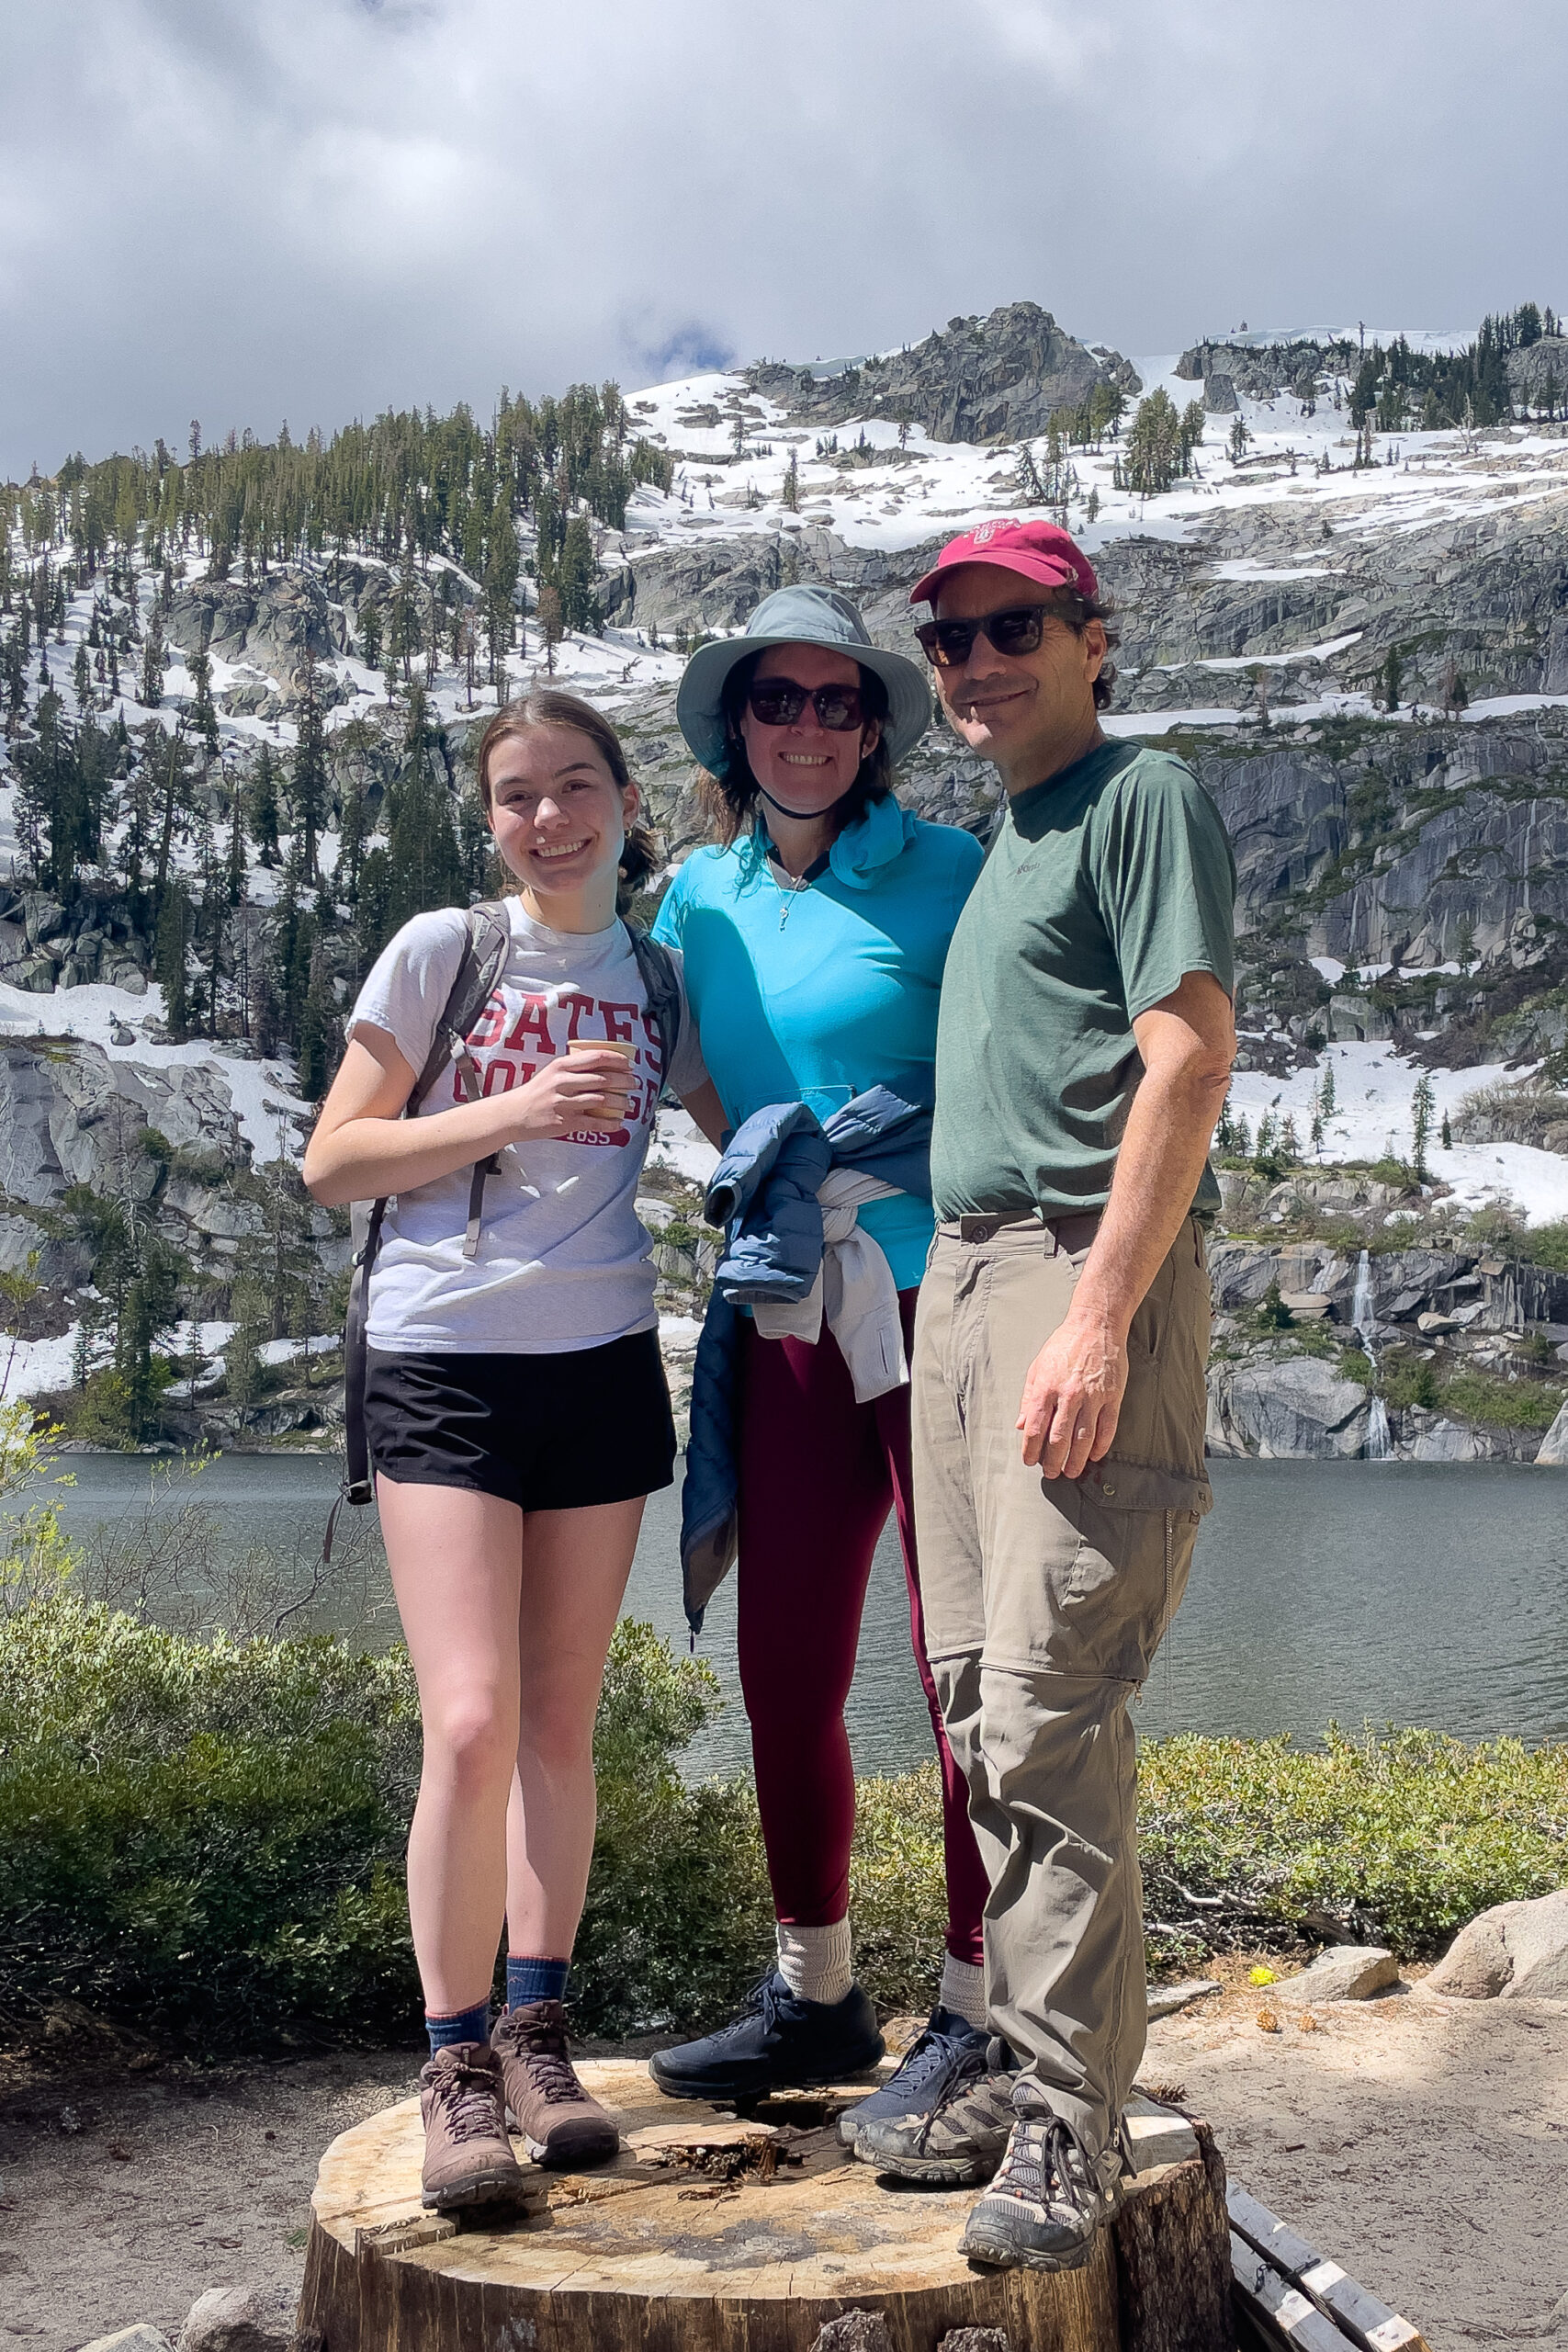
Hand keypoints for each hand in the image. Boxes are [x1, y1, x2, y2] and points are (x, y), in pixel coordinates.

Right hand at [502, 1051, 634, 1139]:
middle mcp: (562, 1082)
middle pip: (602, 1078)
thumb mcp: (551, 1072)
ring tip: (628, 1103)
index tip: (629, 1064)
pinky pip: (593, 1122)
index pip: (596, 1057)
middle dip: (624, 1081)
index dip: (617, 1060)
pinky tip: (618, 1123)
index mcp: (561, 1065)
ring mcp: (563, 1102)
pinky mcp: (564, 1122)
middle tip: (634, 1083)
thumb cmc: (536, 1092)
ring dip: (620, 1102)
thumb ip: (574, 1068)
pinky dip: (609, 1123)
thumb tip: (605, 1066)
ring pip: (601, 1100)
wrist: (514, 1114)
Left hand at [1016, 1307, 1128, 1478]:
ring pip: (1083, 1438)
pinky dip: (1100, 1446)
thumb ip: (1027, 1398)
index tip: (1029, 1461)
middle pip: (1058, 1438)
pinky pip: (1107, 1428)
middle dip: (1053, 1461)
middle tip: (1051, 1474)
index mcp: (1046, 1387)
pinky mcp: (1112, 1396)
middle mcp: (1068, 1394)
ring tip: (1071, 1472)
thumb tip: (1019, 1425)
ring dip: (1076, 1460)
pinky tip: (1094, 1456)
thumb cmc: (1064, 1344)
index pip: (1034, 1427)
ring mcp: (1092, 1396)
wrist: (1096, 1325)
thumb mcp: (1037, 1367)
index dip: (1030, 1449)